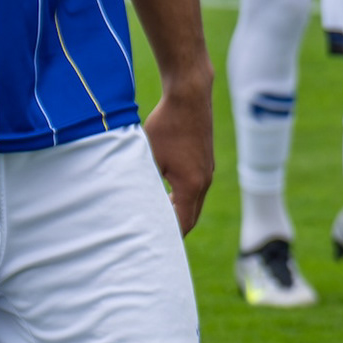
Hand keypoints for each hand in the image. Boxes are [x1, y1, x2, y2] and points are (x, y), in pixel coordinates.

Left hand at [145, 70, 215, 234]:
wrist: (190, 97)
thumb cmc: (167, 125)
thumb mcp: (149, 156)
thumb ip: (145, 179)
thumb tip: (135, 198)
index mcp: (191, 185)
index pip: (182, 222)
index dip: (170, 236)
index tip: (156, 244)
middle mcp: (204, 181)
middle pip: (192, 216)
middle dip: (176, 228)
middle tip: (157, 237)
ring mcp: (208, 171)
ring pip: (195, 202)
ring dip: (180, 211)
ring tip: (160, 217)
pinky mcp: (206, 160)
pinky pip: (197, 187)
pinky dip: (185, 196)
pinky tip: (169, 192)